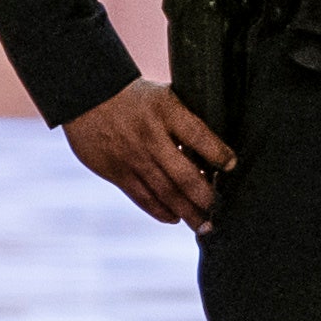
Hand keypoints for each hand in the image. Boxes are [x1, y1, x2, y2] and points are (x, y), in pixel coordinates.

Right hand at [62, 80, 235, 227]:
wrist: (88, 95)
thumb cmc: (136, 97)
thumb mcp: (163, 96)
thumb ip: (185, 120)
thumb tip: (213, 153)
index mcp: (166, 111)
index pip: (200, 137)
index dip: (219, 154)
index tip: (232, 165)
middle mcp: (150, 136)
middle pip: (185, 176)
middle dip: (206, 197)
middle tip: (218, 208)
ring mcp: (132, 157)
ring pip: (166, 193)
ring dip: (188, 213)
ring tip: (204, 226)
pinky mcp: (116, 172)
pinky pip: (143, 198)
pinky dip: (162, 211)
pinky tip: (175, 218)